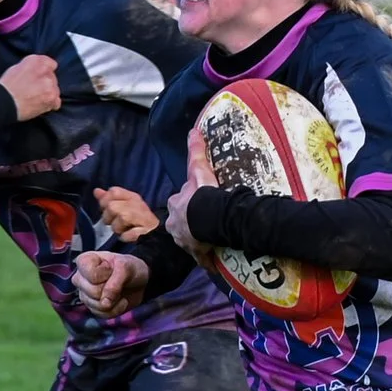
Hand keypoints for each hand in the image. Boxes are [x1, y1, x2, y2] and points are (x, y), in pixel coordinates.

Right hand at [0, 54, 62, 119]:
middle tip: (34, 90)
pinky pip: (56, 102)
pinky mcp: (51, 98)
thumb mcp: (17, 68)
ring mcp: (50, 85)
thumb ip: (32, 67)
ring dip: (48, 94)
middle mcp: (45, 71)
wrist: (4, 102)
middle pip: (52, 78)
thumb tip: (38, 71)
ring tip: (36, 99)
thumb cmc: (7, 86)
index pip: (50, 64)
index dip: (45, 72)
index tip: (41, 77)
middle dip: (46, 83)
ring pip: (55, 89)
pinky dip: (50, 104)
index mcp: (36, 61)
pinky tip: (41, 105)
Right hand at [74, 251, 147, 316]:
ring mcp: (84, 294)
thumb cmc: (129, 268)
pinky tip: (120, 300)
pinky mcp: (92, 308)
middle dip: (111, 289)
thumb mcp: (126, 268)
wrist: (137, 282)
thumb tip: (105, 303)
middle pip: (93, 292)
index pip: (92, 275)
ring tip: (118, 290)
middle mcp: (80, 278)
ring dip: (115, 300)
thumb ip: (115, 283)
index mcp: (84, 261)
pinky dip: (116, 309)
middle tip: (116, 281)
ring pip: (98, 306)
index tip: (112, 268)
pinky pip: (103, 314)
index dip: (107, 275)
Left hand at [95, 186, 159, 241]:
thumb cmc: (137, 219)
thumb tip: (96, 191)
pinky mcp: (145, 231)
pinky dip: (125, 237)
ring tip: (122, 230)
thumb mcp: (123, 205)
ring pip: (121, 218)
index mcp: (132, 197)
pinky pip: (128, 234)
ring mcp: (143, 217)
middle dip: (108, 217)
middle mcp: (137, 204)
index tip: (106, 210)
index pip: (113, 191)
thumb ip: (109, 199)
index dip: (105, 201)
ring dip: (117, 228)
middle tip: (114, 222)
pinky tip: (127, 236)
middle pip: (112, 206)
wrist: (156, 233)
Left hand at [165, 126, 219, 261]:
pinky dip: (208, 259)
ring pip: (191, 241)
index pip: (178, 203)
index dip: (188, 204)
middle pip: (182, 224)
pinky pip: (202, 257)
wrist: (207, 217)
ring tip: (213, 240)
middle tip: (206, 224)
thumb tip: (193, 130)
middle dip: (191, 224)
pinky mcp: (196, 254)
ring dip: (200, 241)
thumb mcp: (198, 169)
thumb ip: (196, 150)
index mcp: (175, 205)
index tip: (198, 205)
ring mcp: (184, 241)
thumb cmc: (202, 193)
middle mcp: (175, 224)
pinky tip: (216, 261)